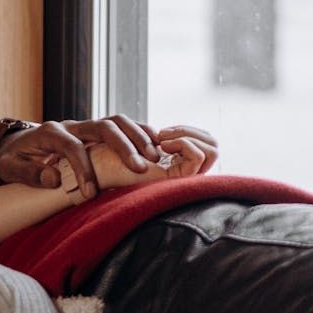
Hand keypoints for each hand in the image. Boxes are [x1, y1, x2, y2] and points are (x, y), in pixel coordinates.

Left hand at [0, 115, 174, 199]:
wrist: (14, 144)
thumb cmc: (14, 158)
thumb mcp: (10, 168)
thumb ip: (29, 174)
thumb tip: (54, 179)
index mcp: (49, 133)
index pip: (73, 147)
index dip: (84, 169)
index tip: (91, 193)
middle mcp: (70, 125)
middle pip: (103, 126)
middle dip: (123, 146)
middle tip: (139, 169)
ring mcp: (84, 126)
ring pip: (116, 121)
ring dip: (137, 137)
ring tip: (154, 158)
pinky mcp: (94, 131)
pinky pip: (121, 126)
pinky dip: (139, 133)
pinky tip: (156, 147)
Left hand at [90, 133, 216, 187]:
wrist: (97, 166)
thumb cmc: (115, 151)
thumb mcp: (147, 140)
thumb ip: (167, 138)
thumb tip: (182, 133)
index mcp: (181, 163)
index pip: (208, 143)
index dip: (190, 131)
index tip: (162, 133)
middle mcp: (186, 172)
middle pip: (215, 146)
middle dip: (191, 132)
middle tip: (163, 136)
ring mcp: (184, 178)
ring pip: (213, 150)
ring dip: (187, 136)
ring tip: (162, 142)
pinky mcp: (178, 181)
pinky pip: (199, 157)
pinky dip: (184, 144)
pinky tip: (161, 146)